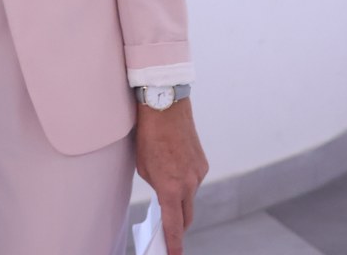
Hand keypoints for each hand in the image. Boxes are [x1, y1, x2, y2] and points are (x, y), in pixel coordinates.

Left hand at [135, 99, 207, 254]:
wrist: (166, 106)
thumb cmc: (148, 136)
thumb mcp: (143, 166)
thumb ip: (156, 185)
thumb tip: (164, 193)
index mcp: (171, 187)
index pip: (174, 225)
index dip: (174, 244)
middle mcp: (190, 184)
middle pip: (186, 216)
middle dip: (178, 225)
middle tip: (168, 230)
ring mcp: (199, 173)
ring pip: (190, 196)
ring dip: (179, 196)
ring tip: (164, 179)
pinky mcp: (203, 163)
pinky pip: (194, 179)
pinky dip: (184, 179)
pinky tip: (173, 165)